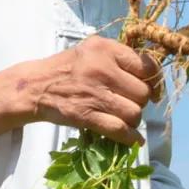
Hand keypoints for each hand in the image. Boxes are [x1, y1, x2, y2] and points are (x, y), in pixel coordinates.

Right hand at [32, 35, 160, 146]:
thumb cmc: (67, 68)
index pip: (146, 65)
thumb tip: (151, 75)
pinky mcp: (86, 115)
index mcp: (106, 49)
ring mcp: (95, 93)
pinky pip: (120, 130)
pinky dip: (130, 138)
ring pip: (134, 113)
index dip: (154, 80)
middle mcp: (103, 68)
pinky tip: (132, 139)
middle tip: (129, 103)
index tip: (152, 88)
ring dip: (133, 120)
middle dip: (140, 102)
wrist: (34, 86)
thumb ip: (119, 57)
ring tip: (123, 118)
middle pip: (143, 93)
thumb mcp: (92, 50)